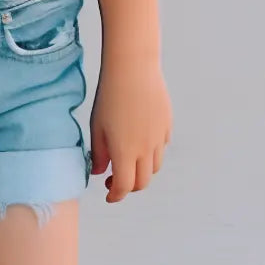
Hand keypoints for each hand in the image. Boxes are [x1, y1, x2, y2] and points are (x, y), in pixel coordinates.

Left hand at [89, 57, 171, 202]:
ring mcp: (159, 138)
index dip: (115, 195)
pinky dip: (151, 154)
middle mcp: (146, 149)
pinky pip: (161, 148)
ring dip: (141, 171)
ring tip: (127, 161)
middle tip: (114, 180)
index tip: (108, 195)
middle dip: (128, 187)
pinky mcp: (167, 125)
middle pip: (142, 182)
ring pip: (154, 167)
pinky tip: (139, 142)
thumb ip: (98, 153)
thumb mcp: (97, 126)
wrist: (133, 69)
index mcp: (126, 152)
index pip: (124, 186)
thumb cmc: (109, 96)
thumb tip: (99, 172)